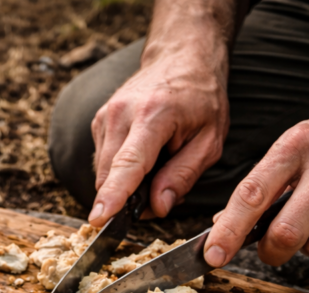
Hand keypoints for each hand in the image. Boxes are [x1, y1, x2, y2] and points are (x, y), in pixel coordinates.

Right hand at [89, 1, 233, 225]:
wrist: (181, 57)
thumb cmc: (201, 99)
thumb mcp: (210, 141)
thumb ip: (183, 176)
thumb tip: (158, 207)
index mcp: (154, 115)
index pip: (128, 163)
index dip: (114, 195)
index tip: (99, 219)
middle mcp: (121, 113)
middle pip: (110, 174)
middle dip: (128, 198)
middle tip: (162, 195)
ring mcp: (105, 116)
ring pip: (104, 172)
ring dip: (126, 184)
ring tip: (157, 167)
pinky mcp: (98, 122)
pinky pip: (104, 162)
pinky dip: (121, 171)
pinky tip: (144, 158)